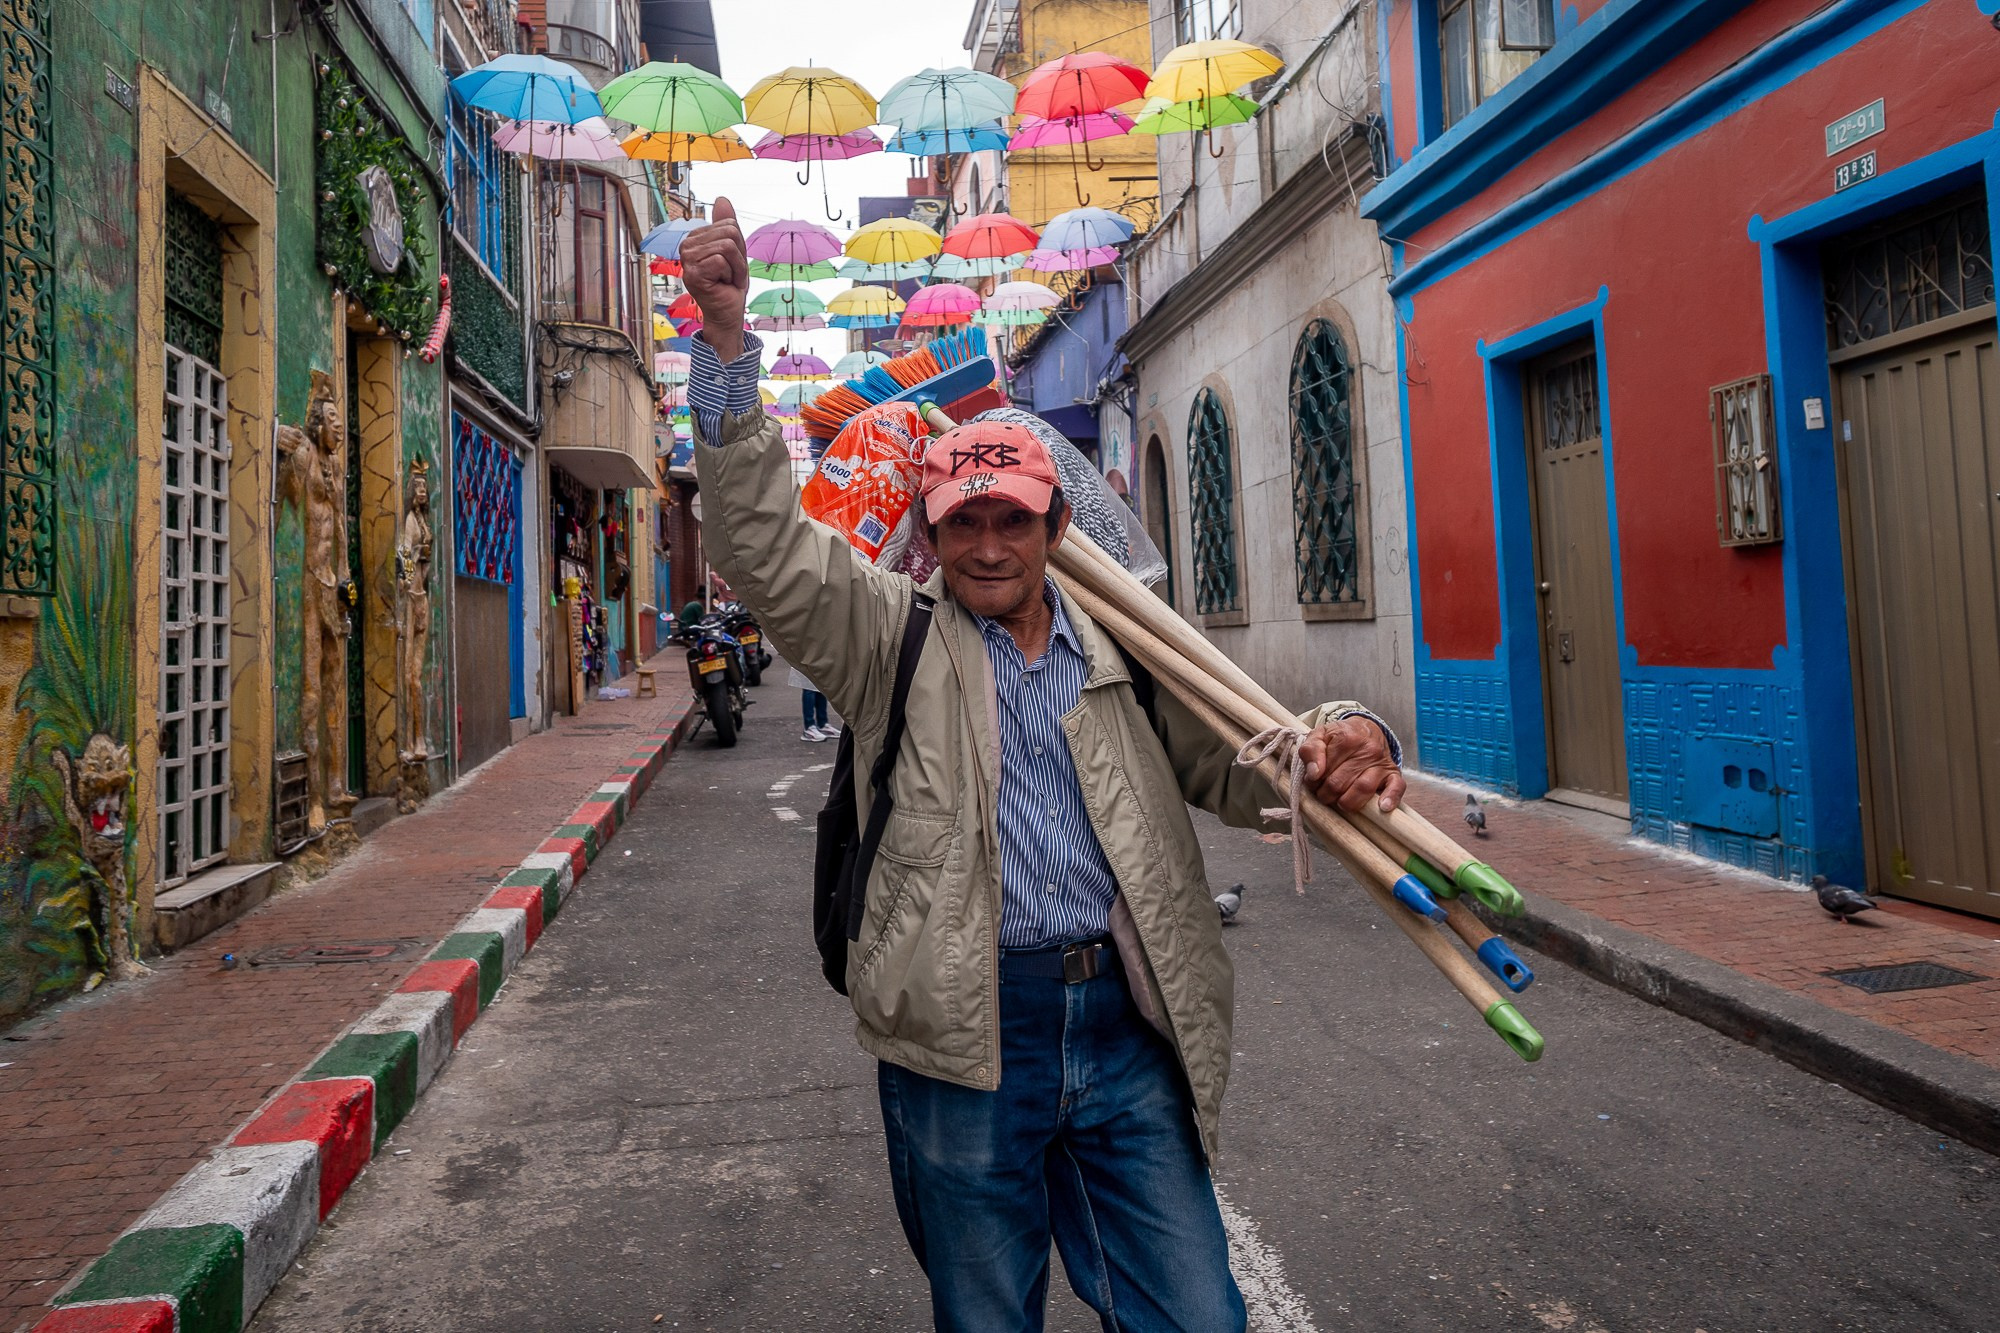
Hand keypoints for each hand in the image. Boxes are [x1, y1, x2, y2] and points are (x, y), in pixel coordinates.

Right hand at [679, 197, 748, 361]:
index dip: (739, 247)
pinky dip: (732, 275)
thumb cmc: (729, 284)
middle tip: (730, 274)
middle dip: (739, 257)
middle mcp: (687, 245)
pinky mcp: (693, 272)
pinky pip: (723, 260)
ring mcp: (688, 259)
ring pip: (728, 246)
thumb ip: (727, 225)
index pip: (730, 225)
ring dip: (737, 268)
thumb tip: (722, 199)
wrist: (727, 312)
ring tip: (726, 280)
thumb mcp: (734, 251)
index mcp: (696, 237)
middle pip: (730, 232)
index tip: (730, 265)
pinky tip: (723, 286)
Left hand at [1298, 715, 1404, 813]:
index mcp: (1347, 739)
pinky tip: (1382, 807)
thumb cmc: (1339, 737)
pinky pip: (1396, 787)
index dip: (1313, 782)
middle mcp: (1367, 750)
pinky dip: (1390, 798)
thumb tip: (1314, 774)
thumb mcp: (1319, 735)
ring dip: (1346, 802)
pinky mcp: (1394, 774)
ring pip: (1363, 789)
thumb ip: (1310, 750)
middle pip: (1339, 784)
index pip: (1324, 771)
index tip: (1313, 782)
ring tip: (1339, 801)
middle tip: (1323, 792)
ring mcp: (1381, 763)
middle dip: (1326, 794)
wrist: (1366, 730)